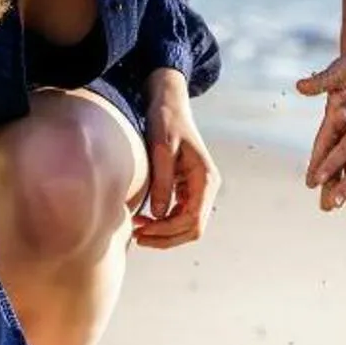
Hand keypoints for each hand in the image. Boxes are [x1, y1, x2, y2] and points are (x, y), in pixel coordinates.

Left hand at [135, 77, 218, 248]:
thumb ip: (162, 181)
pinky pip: (179, 216)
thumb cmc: (166, 123)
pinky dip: (164, 224)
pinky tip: (144, 220)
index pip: (193, 219)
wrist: (169, 107)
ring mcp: (198, 190)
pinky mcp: (187, 190)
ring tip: (138, 230)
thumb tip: (158, 213)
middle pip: (192, 229)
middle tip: (138, 237)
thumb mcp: (162, 149)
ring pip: (186, 226)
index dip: (168, 230)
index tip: (143, 229)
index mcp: (206, 178)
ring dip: (164, 233)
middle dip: (166, 237)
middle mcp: (207, 188)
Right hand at [295, 43, 345, 183]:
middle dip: (332, 184)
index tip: (311, 182)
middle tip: (327, 207)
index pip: (323, 145)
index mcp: (333, 119)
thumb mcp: (339, 71)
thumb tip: (301, 86)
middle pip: (335, 163)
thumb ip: (323, 81)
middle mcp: (343, 131)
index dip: (317, 163)